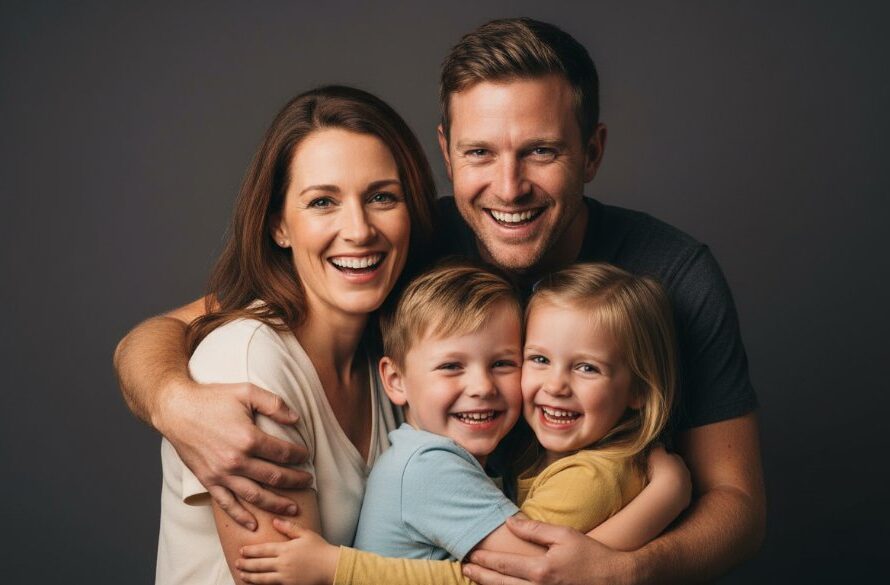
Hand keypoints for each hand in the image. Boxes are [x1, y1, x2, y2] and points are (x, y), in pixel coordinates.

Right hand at [161, 381, 311, 528]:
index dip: (299, 456)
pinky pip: (227, 504)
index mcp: (249, 438)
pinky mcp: (208, 481)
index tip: (306, 456)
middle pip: (274, 477)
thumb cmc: (212, 398)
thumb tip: (296, 418)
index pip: (284, 453)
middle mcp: (237, 461)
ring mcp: (222, 474)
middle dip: (295, 481)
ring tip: (292, 509)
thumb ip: (274, 404)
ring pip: (255, 496)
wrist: (176, 410)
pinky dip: (240, 516)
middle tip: (308, 482)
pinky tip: (253, 524)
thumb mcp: (247, 392)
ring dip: (276, 504)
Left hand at [237, 518, 338, 584]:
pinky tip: (256, 583)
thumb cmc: (319, 548)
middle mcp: (283, 563)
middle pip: (259, 564)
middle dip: (246, 564)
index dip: (250, 551)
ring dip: (250, 576)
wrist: (330, 566)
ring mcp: (285, 576)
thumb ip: (288, 527)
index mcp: (285, 549)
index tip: (241, 550)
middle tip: (236, 563)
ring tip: (242, 574)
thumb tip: (274, 520)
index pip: (263, 550)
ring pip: (262, 578)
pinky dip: (261, 584)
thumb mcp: (305, 533)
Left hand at [463, 516, 636, 584]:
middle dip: (479, 577)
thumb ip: (534, 529)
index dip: (484, 561)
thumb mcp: (564, 535)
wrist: (617, 580)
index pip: (504, 566)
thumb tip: (509, 522)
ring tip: (474, 579)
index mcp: (541, 570)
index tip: (469, 555)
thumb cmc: (591, 555)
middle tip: (463, 569)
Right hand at [646, 445, 691, 511]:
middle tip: (658, 473)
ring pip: (680, 483)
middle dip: (670, 470)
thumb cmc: (660, 471)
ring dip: (672, 483)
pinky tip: (664, 495)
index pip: (673, 456)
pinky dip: (673, 494)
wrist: (669, 493)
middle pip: (678, 469)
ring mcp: (688, 486)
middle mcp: (686, 472)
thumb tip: (659, 444)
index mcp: (679, 460)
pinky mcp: (686, 499)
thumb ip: (657, 447)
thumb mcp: (655, 453)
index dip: (664, 458)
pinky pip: (679, 495)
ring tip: (660, 486)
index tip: (656, 461)